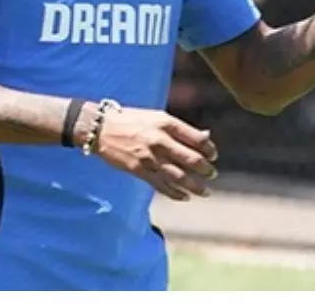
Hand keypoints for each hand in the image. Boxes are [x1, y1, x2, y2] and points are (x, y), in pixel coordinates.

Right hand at [93, 107, 218, 201]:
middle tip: (212, 174)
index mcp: (166, 124)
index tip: (213, 155)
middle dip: (206, 170)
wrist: (101, 128)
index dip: (209, 149)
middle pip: (192, 159)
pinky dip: (175, 193)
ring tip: (205, 192)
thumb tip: (205, 137)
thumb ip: (180, 129)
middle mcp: (160, 140)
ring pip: (179, 177)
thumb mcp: (157, 117)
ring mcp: (150, 157)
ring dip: (196, 186)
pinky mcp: (139, 171)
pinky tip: (184, 197)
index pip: (197, 139)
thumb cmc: (132, 120)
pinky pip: (162, 186)